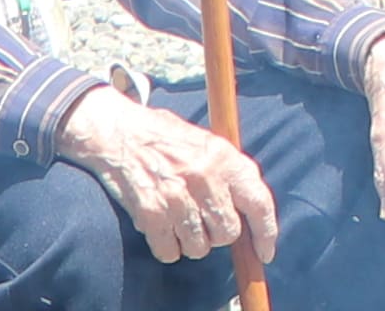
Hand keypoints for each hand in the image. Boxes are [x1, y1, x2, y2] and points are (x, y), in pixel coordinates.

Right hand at [59, 89, 279, 273]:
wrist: (119, 131)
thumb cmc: (165, 137)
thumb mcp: (207, 143)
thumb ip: (230, 173)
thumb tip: (250, 214)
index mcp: (224, 157)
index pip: (259, 203)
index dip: (265, 233)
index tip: (264, 252)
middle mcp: (205, 178)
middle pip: (227, 233)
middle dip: (216, 233)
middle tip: (201, 217)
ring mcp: (178, 197)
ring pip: (199, 247)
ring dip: (190, 241)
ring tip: (178, 217)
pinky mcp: (152, 214)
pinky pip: (170, 252)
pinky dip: (166, 247)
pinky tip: (161, 226)